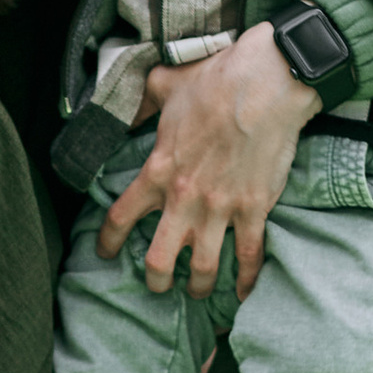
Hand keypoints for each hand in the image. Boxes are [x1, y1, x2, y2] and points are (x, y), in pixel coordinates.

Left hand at [98, 24, 319, 300]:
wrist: (267, 82)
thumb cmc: (215, 80)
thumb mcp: (165, 85)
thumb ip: (141, 104)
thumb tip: (126, 109)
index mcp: (158, 170)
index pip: (120, 217)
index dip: (108, 241)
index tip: (105, 253)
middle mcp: (185, 198)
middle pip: (158, 258)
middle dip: (155, 279)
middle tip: (157, 284)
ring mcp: (221, 207)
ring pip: (202, 266)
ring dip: (197, 286)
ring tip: (195, 292)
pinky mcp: (255, 208)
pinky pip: (249, 255)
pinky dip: (245, 280)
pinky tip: (241, 293)